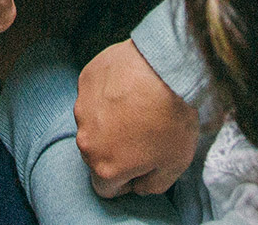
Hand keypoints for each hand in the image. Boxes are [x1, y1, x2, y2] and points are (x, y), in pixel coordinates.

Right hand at [75, 39, 199, 197]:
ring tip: (138, 105)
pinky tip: (130, 85)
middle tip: (144, 132)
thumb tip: (139, 186)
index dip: (126, 182)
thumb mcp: (175, 165)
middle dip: (116, 149)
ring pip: (93, 123)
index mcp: (105, 168)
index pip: (106, 189)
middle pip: (97, 155)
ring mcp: (82, 108)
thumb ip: (153, 185)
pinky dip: (107, 94)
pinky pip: (94, 95)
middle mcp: (86, 141)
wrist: (166, 68)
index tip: (143, 165)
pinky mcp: (85, 81)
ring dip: (110, 120)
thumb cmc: (172, 118)